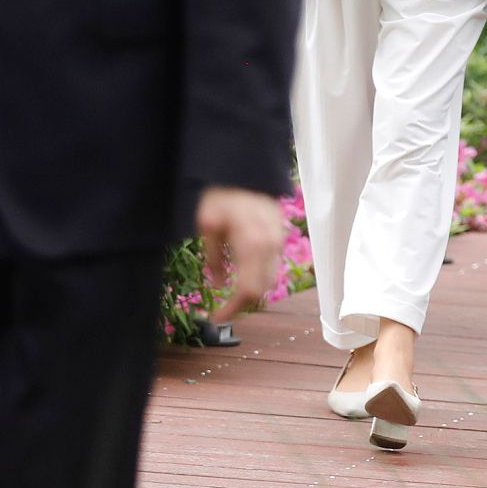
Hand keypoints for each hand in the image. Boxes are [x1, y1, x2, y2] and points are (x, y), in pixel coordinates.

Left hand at [196, 187, 285, 321]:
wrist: (246, 170)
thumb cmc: (223, 194)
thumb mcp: (208, 225)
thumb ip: (212, 257)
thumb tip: (217, 282)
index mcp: (253, 245)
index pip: (247, 290)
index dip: (231, 309)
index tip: (214, 318)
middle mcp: (270, 246)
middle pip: (260, 289)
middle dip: (239, 304)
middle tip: (219, 310)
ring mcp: (277, 241)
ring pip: (268, 280)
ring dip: (249, 292)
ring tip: (228, 296)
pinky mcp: (278, 237)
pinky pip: (271, 266)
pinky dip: (257, 278)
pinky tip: (240, 276)